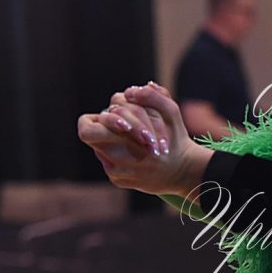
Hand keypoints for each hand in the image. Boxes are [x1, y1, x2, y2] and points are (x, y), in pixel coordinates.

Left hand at [77, 81, 212, 195]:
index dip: (99, 118)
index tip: (115, 119)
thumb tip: (130, 91)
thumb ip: (153, 97)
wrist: (183, 172)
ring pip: (99, 148)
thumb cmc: (176, 139)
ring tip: (130, 139)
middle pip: (88, 135)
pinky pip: (107, 163)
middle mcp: (117, 158)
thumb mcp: (171, 113)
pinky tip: (136, 155)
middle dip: (101, 127)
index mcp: (126, 138)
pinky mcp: (118, 181)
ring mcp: (115, 171)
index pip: (88, 125)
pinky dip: (118, 154)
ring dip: (111, 140)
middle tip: (119, 126)